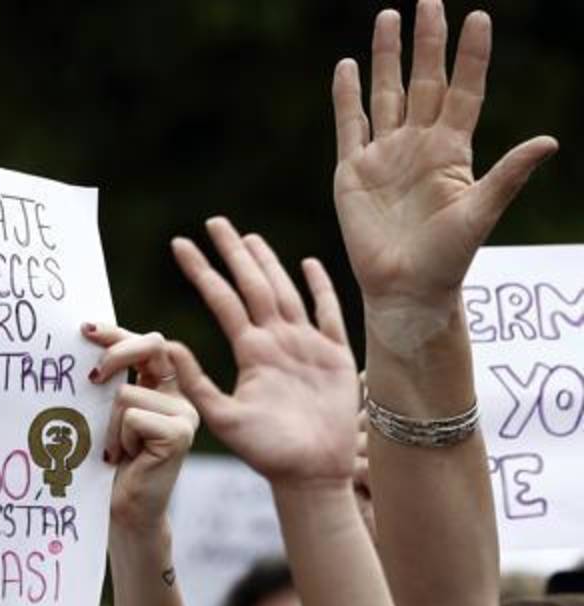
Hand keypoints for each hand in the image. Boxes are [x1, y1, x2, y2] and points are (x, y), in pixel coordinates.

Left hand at [83, 324, 197, 532]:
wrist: (121, 513)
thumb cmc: (106, 465)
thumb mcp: (103, 415)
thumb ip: (106, 384)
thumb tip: (83, 346)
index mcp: (161, 388)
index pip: (145, 344)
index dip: (117, 332)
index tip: (85, 330)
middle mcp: (178, 398)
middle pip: (153, 345)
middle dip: (116, 353)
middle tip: (91, 378)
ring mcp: (183, 415)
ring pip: (127, 393)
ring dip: (108, 424)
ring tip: (115, 450)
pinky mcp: (180, 434)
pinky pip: (132, 417)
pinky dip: (116, 438)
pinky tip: (123, 459)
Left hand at [167, 218, 357, 484]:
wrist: (310, 474)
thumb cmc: (266, 452)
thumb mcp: (222, 417)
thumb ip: (195, 383)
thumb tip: (168, 345)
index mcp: (251, 352)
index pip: (221, 300)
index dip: (202, 271)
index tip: (180, 245)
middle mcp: (276, 342)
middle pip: (253, 285)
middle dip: (234, 253)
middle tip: (215, 222)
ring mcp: (307, 345)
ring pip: (286, 292)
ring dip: (269, 263)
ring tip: (250, 237)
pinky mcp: (337, 356)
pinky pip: (330, 314)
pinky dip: (321, 288)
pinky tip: (308, 264)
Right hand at [332, 2, 555, 315]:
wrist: (403, 288)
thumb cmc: (447, 259)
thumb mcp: (481, 214)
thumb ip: (507, 175)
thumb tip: (547, 142)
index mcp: (452, 152)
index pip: (463, 91)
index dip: (470, 56)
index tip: (478, 18)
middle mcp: (419, 145)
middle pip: (424, 81)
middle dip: (427, 42)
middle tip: (430, 1)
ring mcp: (385, 155)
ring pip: (386, 94)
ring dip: (386, 58)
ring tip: (387, 19)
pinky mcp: (353, 171)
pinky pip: (350, 125)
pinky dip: (346, 96)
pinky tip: (346, 67)